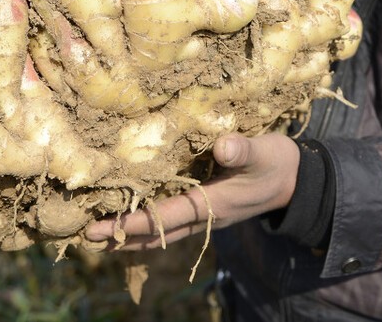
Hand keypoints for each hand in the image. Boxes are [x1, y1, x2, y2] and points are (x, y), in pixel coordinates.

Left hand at [83, 132, 299, 249]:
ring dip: (130, 234)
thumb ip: (242, 150)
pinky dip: (146, 225)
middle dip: (121, 235)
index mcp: (214, 204)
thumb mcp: (263, 152)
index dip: (135, 222)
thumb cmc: (277, 162)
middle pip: (156, 233)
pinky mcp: (204, 208)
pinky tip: (128, 219)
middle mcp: (204, 216)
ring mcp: (204, 216)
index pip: (167, 217)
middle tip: (85, 235)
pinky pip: (169, 223)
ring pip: (160, 232)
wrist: (296, 180)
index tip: (104, 227)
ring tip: (98, 234)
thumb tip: (221, 146)